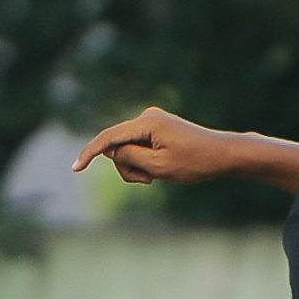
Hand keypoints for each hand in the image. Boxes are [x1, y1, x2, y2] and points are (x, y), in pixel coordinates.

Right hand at [73, 107, 233, 186]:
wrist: (224, 154)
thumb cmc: (195, 162)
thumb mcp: (158, 166)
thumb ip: (129, 157)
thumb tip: (110, 150)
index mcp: (147, 123)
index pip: (108, 138)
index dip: (89, 153)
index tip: (75, 169)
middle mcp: (146, 116)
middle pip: (117, 146)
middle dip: (126, 167)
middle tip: (148, 181)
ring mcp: (150, 121)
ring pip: (126, 148)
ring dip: (135, 166)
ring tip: (156, 176)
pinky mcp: (155, 127)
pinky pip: (136, 146)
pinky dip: (142, 160)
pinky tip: (160, 166)